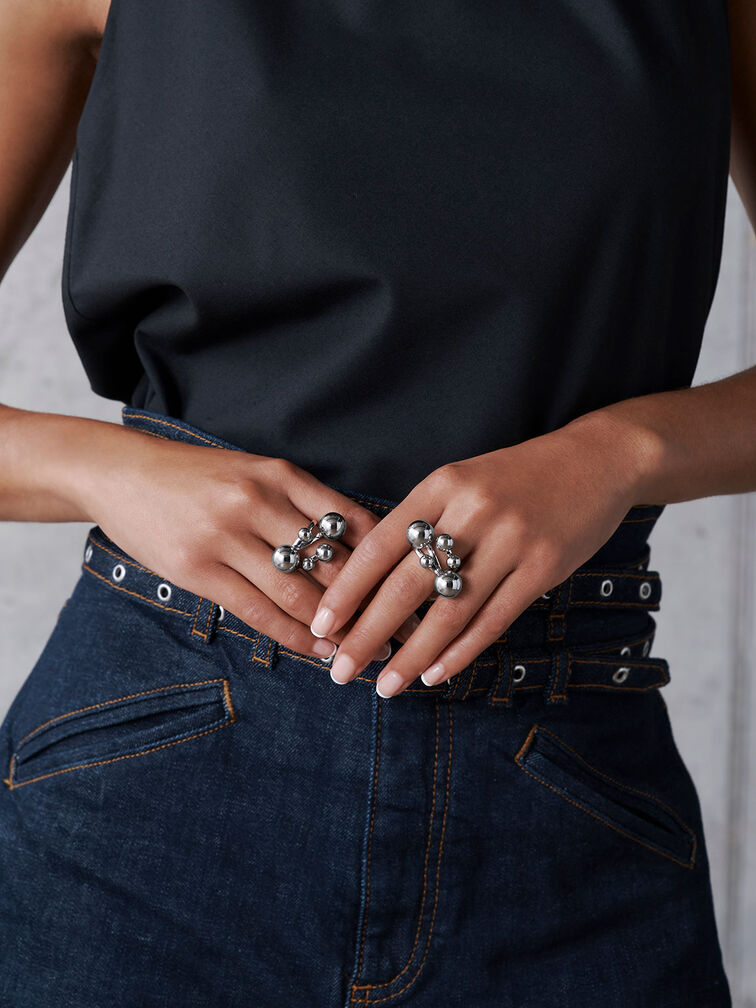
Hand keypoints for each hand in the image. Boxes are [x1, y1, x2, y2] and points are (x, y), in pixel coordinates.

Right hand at [81, 426, 419, 660]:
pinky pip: (258, 611)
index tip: (411, 591)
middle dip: (371, 603)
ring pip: (298, 593)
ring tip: (364, 652)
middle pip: (331, 562)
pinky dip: (294, 637)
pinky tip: (316, 651)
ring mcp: (227, 535)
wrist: (124, 473)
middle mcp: (259, 501)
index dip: (386, 563)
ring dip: (336, 629)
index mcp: (281, 475)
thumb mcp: (255, 473)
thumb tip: (357, 550)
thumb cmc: (199, 478)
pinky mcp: (199, 568)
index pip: (353, 522)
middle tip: (403, 632)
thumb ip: (302, 505)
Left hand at [310, 415, 648, 695]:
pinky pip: (492, 620)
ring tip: (386, 686)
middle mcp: (471, 512)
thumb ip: (423, 521)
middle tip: (341, 669)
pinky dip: (461, 652)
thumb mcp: (462, 482)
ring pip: (449, 612)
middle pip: (406, 586)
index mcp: (441, 486)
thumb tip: (373, 582)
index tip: (322, 625)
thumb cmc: (517, 477)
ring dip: (412, 656)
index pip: (379, 546)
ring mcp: (510, 540)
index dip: (347, 590)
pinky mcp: (543, 567)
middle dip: (368, 634)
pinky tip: (436, 674)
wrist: (596, 460)